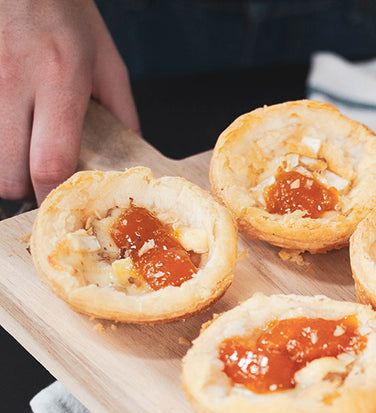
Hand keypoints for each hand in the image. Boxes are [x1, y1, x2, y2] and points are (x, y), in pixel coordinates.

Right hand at [0, 0, 139, 203]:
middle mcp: (15, 81)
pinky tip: (9, 133)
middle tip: (37, 181)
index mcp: (60, 78)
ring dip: (4, 166)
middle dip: (23, 189)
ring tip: (22, 153)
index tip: (62, 197)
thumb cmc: (63, 11)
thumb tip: (130, 149)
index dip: (54, 192)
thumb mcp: (106, 57)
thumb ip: (121, 109)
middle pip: (8, 172)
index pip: (51, 160)